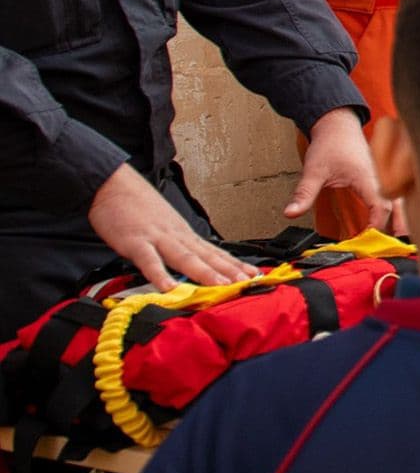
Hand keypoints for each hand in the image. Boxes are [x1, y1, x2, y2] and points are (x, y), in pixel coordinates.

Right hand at [89, 164, 256, 290]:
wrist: (113, 184)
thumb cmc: (137, 206)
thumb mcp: (164, 225)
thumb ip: (177, 244)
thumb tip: (192, 263)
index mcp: (184, 234)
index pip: (215, 251)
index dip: (234, 264)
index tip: (253, 274)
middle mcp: (177, 236)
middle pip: (206, 256)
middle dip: (228, 270)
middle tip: (247, 282)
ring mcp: (158, 238)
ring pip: (184, 257)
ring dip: (204, 272)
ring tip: (220, 285)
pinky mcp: (135, 242)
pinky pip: (149, 261)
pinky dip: (159, 274)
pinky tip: (169, 288)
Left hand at [285, 108, 399, 233]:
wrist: (338, 124)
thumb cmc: (330, 144)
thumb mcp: (314, 170)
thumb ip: (304, 193)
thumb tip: (290, 213)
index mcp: (369, 178)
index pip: (380, 207)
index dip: (376, 226)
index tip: (365, 240)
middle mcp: (382, 177)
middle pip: (399, 206)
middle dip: (399, 226)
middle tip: (394, 247)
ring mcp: (385, 176)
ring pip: (402, 200)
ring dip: (402, 218)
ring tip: (400, 237)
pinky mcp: (384, 176)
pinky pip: (397, 194)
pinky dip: (398, 208)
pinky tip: (395, 220)